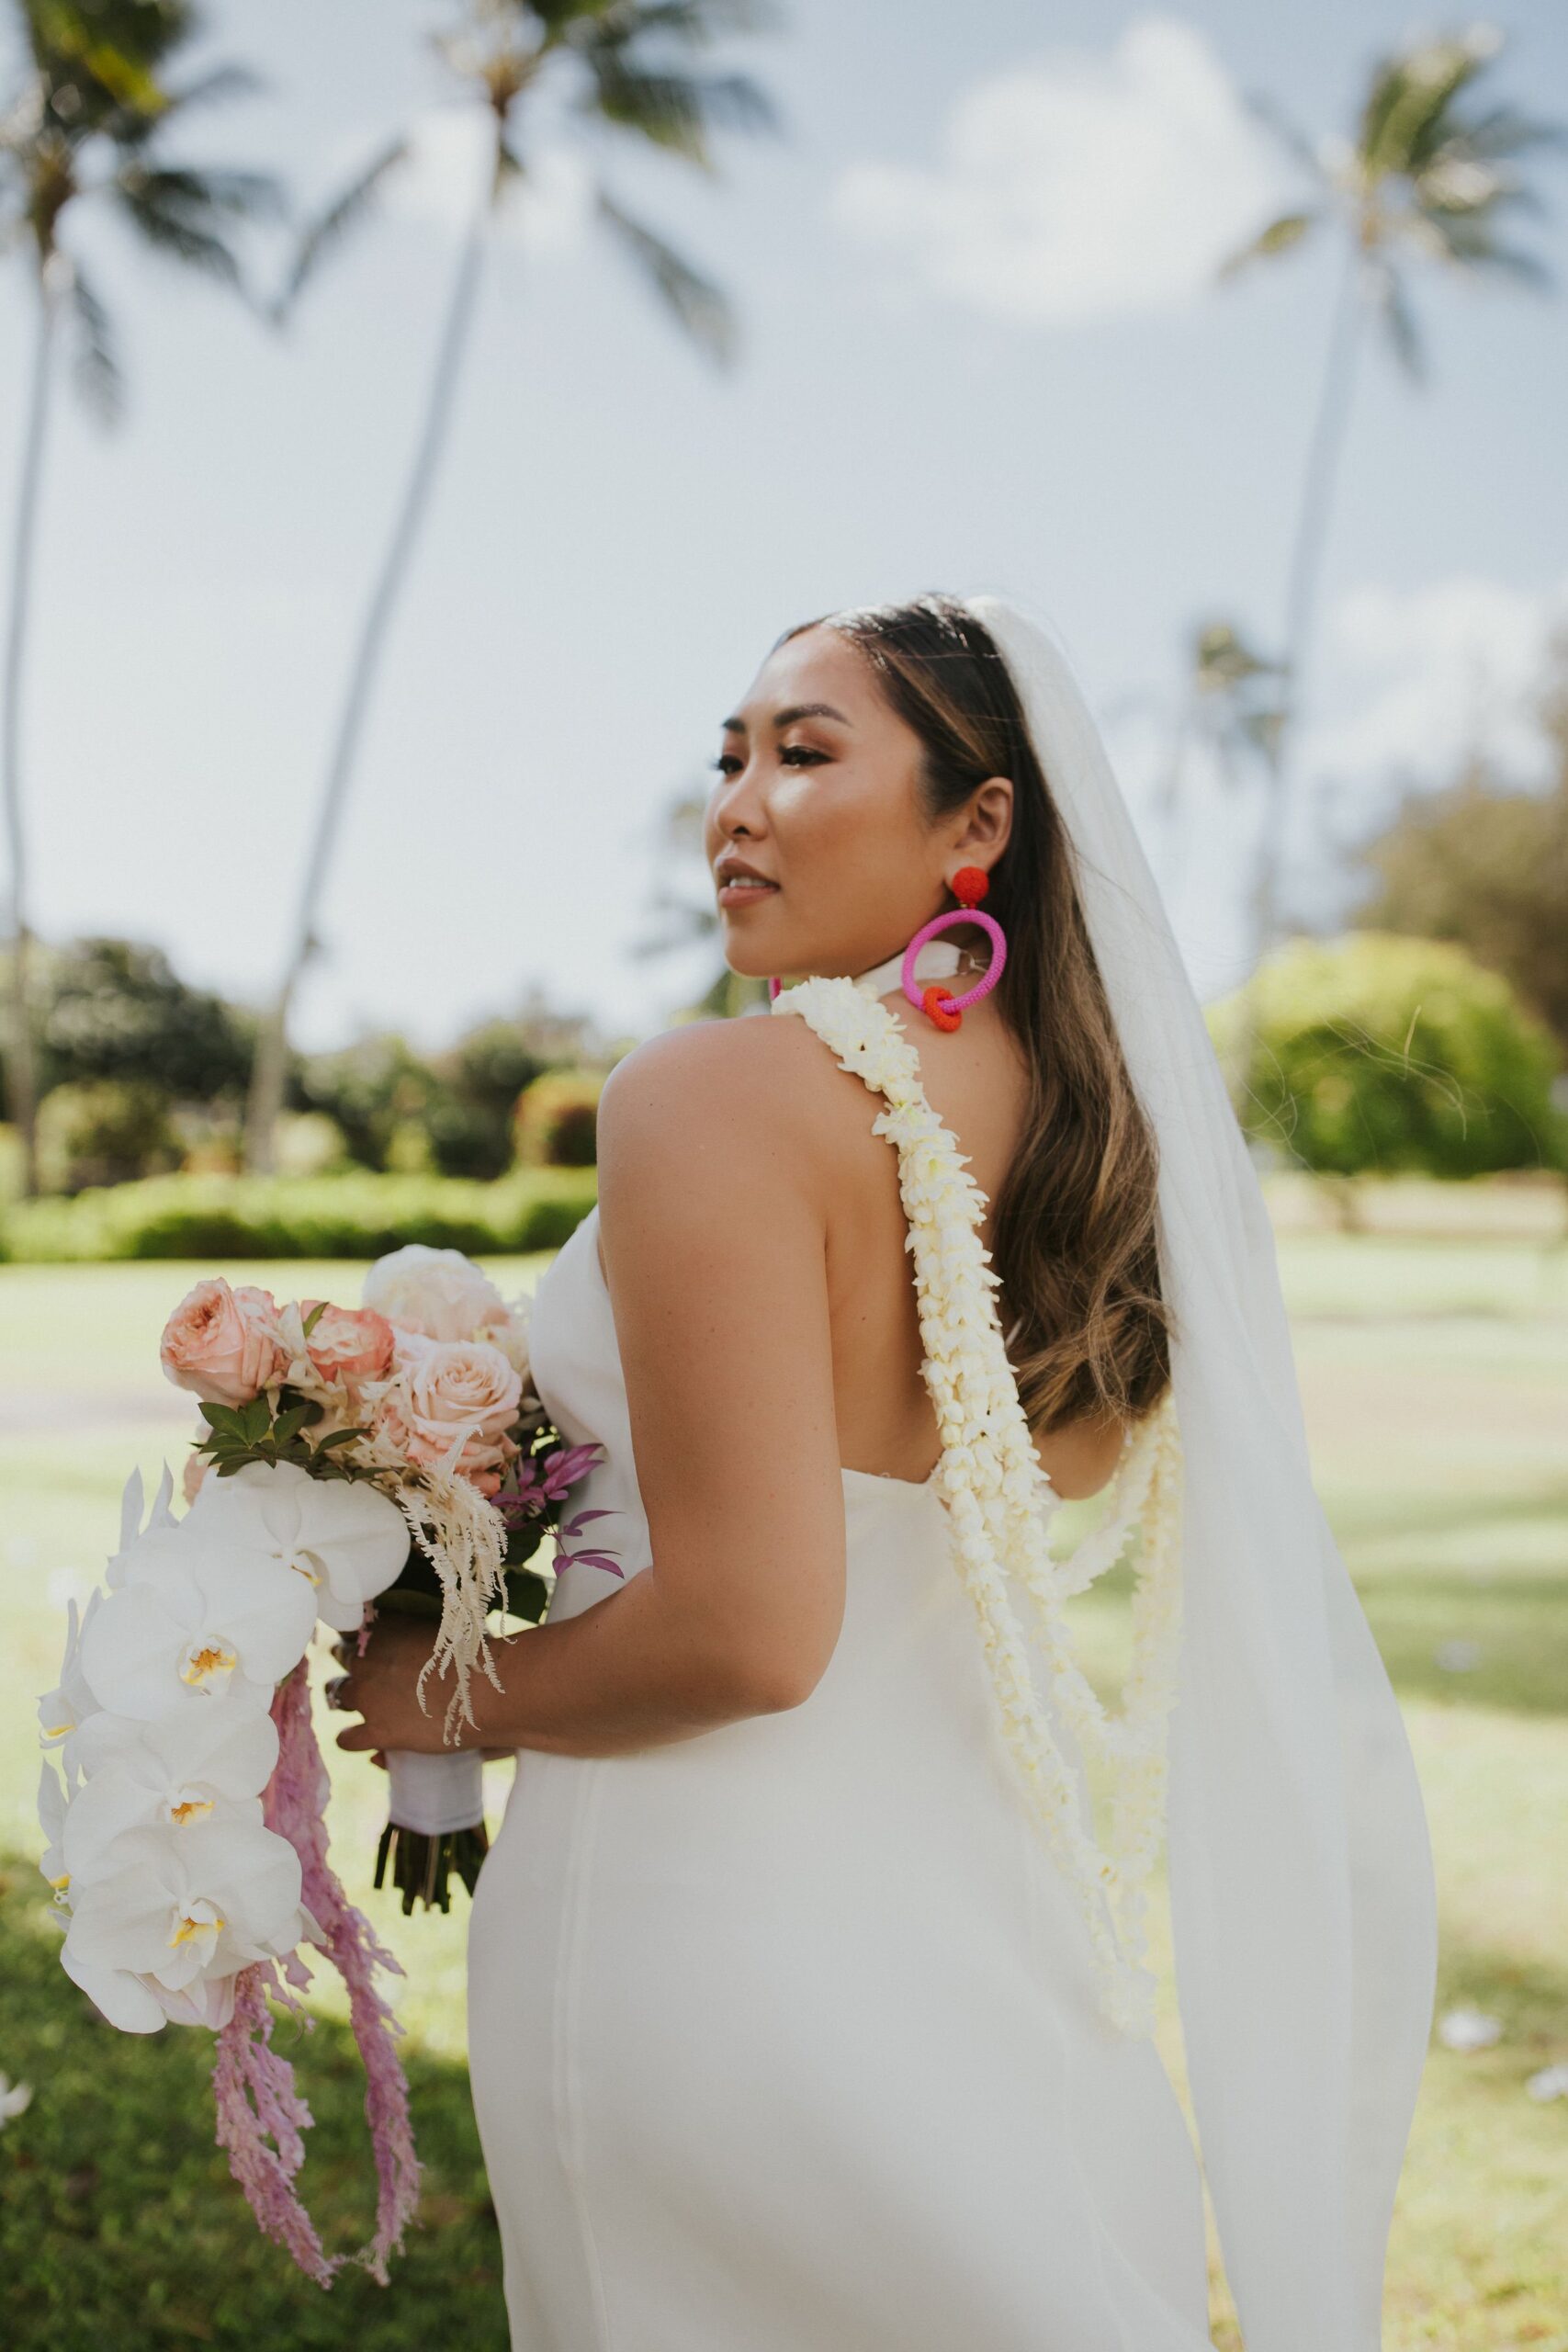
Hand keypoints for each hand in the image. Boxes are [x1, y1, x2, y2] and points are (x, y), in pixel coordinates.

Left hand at [329, 1616, 476, 1758]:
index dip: (364, 1638)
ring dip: (347, 1698)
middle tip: (370, 1674)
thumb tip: (404, 1648)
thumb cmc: (473, 1655)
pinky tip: (355, 1738)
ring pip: (338, 1695)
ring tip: (360, 1703)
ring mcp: (368, 1697)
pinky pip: (346, 1739)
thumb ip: (416, 1632)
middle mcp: (367, 1660)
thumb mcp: (441, 1631)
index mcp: (384, 1630)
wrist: (483, 1691)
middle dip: (353, 1665)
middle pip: (343, 1658)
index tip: (372, 1645)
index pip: (356, 1629)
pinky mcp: (376, 1731)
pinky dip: (349, 1739)